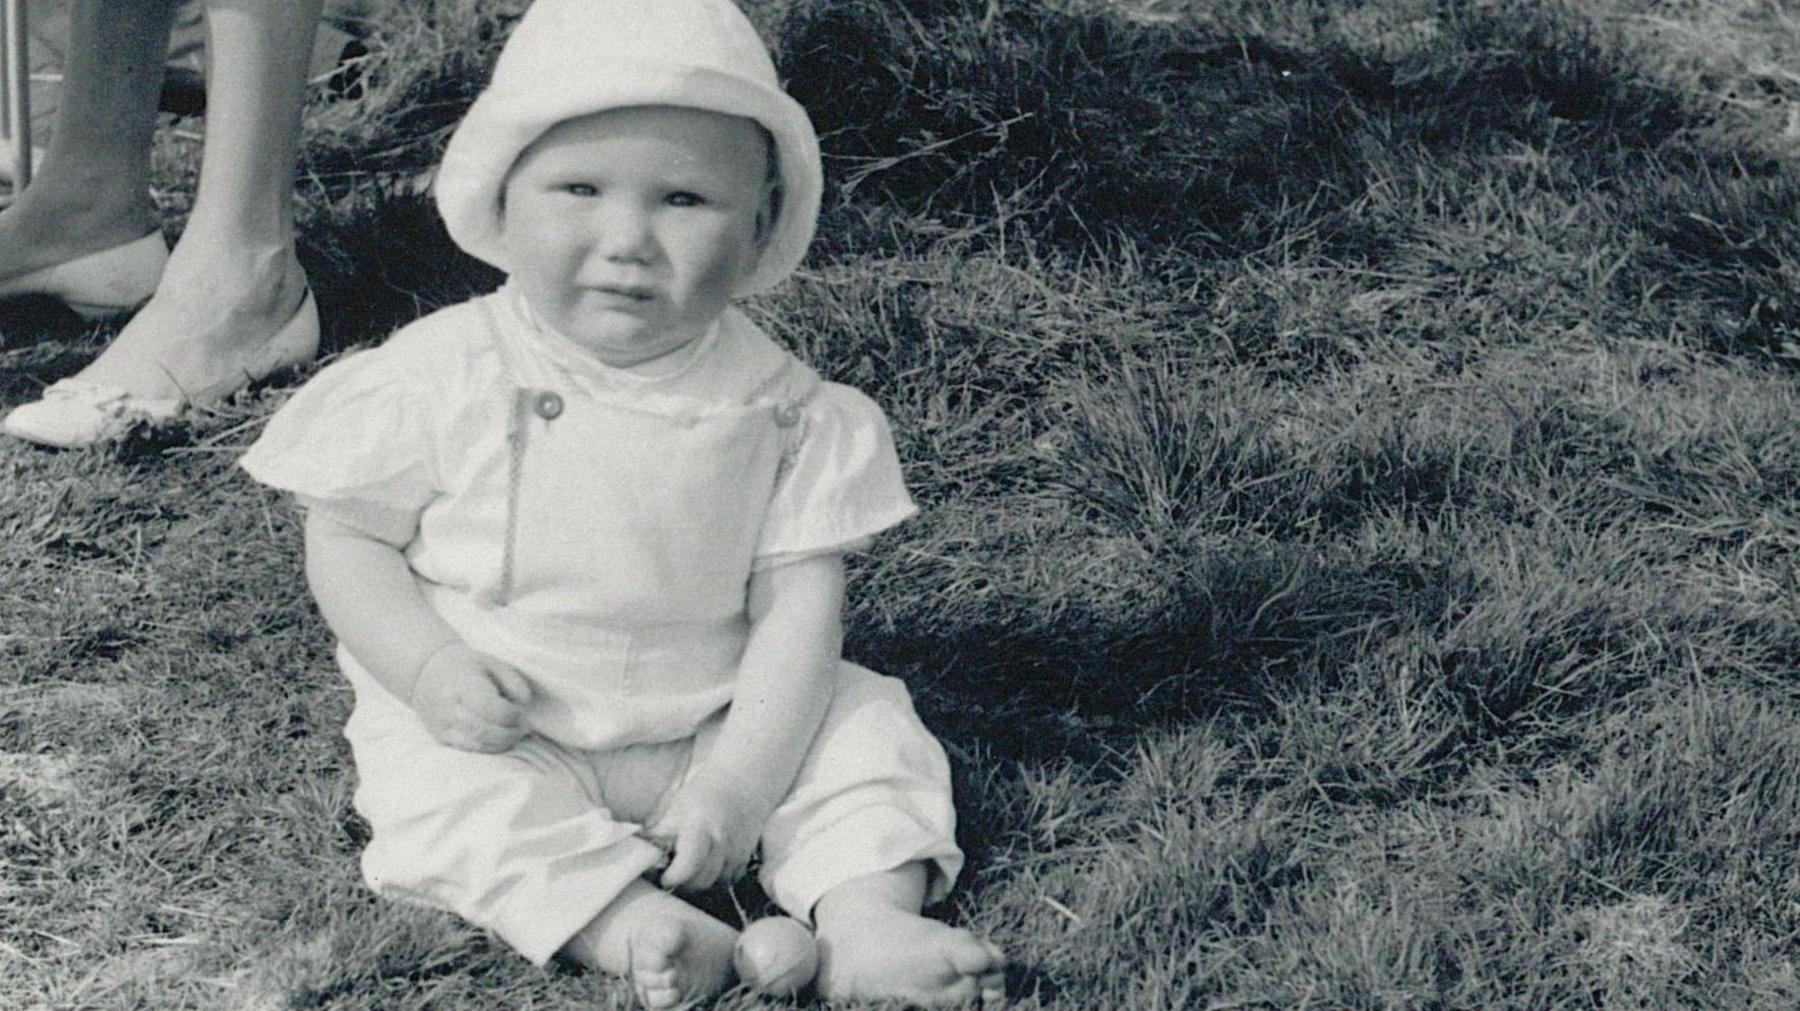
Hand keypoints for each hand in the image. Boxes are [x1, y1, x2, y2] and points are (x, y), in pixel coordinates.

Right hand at [408, 642, 532, 752]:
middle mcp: (449, 707)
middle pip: (486, 731)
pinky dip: (490, 748)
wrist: (424, 673)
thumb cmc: (466, 666)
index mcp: (463, 684)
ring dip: (503, 743)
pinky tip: (498, 737)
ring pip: (479, 745)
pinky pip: (471, 750)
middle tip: (522, 726)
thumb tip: (524, 704)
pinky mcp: (441, 738)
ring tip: (513, 732)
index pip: (491, 709)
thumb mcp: (493, 663)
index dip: (512, 714)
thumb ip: (514, 682)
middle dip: (511, 732)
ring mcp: (442, 725)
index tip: (520, 710)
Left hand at [645, 767, 774, 891]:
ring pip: (715, 883)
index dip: (674, 876)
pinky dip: (717, 877)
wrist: (742, 782)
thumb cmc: (704, 794)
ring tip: (691, 865)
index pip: (688, 865)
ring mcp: (738, 851)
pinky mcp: (747, 857)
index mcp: (701, 826)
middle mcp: (722, 841)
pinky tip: (710, 862)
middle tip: (673, 872)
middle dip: (684, 882)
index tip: (664, 876)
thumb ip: (659, 834)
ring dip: (701, 880)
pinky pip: (729, 880)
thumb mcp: (676, 809)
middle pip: (701, 880)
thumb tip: (641, 857)